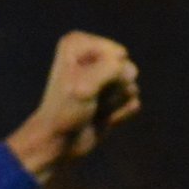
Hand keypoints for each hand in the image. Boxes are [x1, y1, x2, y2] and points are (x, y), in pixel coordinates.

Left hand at [6, 31, 138, 180]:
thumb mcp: (85, 84)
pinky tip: (100, 119)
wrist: (56, 144)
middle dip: (109, 90)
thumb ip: (113, 68)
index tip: (78, 87)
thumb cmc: (65, 111)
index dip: (102, 75)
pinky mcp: (114, 97)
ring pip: (130, 86)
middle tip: (86, 101)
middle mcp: (92, 55)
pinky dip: (118, 116)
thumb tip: (132, 74)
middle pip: (127, 69)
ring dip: (112, 103)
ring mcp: (105, 77)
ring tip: (91, 109)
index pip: (117, 53)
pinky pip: (132, 103)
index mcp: (77, 44)